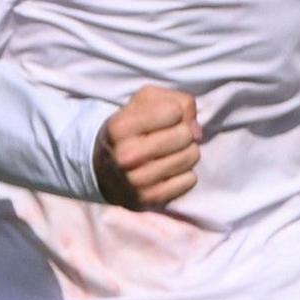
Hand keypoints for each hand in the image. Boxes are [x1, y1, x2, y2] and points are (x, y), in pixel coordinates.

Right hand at [93, 85, 200, 209]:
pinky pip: (189, 180)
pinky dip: (185, 174)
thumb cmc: (132, 129)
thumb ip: (175, 100)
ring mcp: (137, 180)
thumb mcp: (144, 102)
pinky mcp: (149, 198)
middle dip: (185, 133)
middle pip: (185, 135)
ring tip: (171, 153)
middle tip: (172, 137)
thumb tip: (196, 128)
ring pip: (191, 157)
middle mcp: (125, 156)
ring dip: (188, 152)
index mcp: (120, 128)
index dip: (175, 112)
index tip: (166, 118)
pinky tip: (170, 170)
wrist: (104, 168)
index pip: (174, 111)